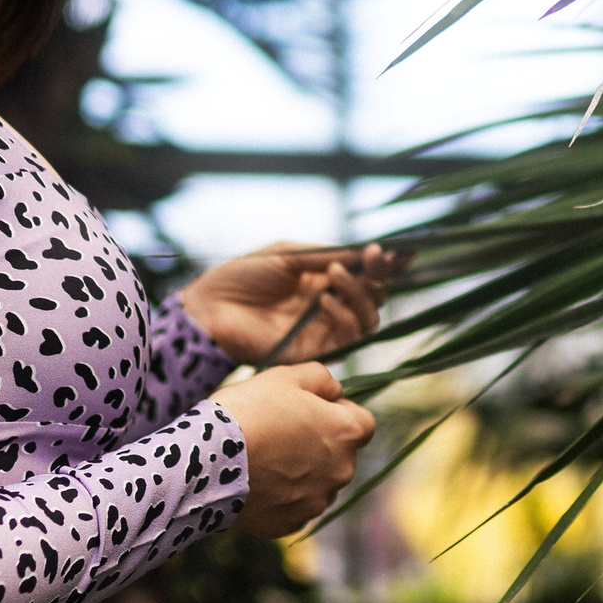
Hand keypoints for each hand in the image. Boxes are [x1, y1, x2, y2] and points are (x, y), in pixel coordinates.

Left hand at [181, 240, 407, 365]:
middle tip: (373, 259)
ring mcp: (325, 331)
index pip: (366, 274)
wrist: (209, 309)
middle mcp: (330, 306)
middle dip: (379, 277)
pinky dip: (343, 315)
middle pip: (375, 297)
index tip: (393, 250)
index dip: (383, 265)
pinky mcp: (317, 352)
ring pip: (368, 318)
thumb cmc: (242, 277)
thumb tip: (370, 251)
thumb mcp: (288, 255)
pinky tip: (324, 299)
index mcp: (323, 281)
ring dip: (359, 294)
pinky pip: (348, 338)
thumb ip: (328, 255)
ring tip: (335, 276)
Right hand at [212, 363, 376, 537]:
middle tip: (281, 431)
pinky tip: (255, 482)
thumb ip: (322, 380)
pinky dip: (280, 496)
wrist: (208, 461)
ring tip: (264, 457)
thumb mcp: (287, 376)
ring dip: (301, 471)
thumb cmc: (250, 411)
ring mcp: (316, 502)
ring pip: (317, 482)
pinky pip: (293, 506)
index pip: (362, 422)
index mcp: (346, 433)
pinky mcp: (290, 523)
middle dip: (319, 443)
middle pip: (339, 455)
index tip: (311, 408)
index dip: (339, 412)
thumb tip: (335, 392)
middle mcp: (341, 472)